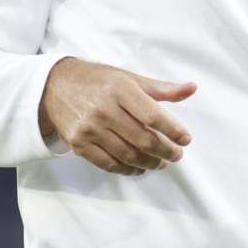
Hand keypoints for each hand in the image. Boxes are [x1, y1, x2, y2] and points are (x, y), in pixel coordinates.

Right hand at [39, 58, 195, 175]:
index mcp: (119, 90)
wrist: (55, 86)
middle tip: (176, 155)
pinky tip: (139, 167)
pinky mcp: (79, 144)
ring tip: (162, 162)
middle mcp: (104, 110)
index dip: (173, 130)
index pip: (153, 115)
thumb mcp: (129, 78)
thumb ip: (161, 88)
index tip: (186, 139)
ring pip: (128, 155)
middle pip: (143, 139)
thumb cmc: (97, 80)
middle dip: (166, 151)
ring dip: (150, 163)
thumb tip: (192, 88)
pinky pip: (109, 163)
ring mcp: (89, 129)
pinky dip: (128, 169)